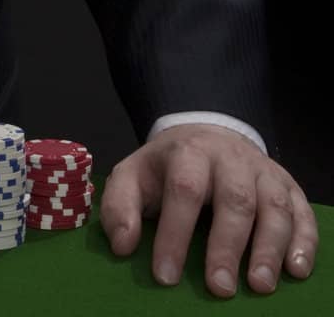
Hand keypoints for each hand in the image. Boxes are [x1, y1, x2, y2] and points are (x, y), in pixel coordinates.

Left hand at [100, 123, 317, 297]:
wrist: (206, 136)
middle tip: (219, 288)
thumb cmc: (167, 168)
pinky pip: (302, 212)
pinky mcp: (288, 186)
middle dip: (227, 246)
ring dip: (270, 247)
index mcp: (189, 153)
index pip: (183, 191)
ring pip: (273, 205)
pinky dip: (304, 241)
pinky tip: (297, 270)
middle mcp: (230, 158)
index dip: (174, 234)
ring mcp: (262, 171)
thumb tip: (123, 245)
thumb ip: (120, 206)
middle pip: (234, 199)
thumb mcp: (133, 176)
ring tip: (260, 285)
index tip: (166, 276)